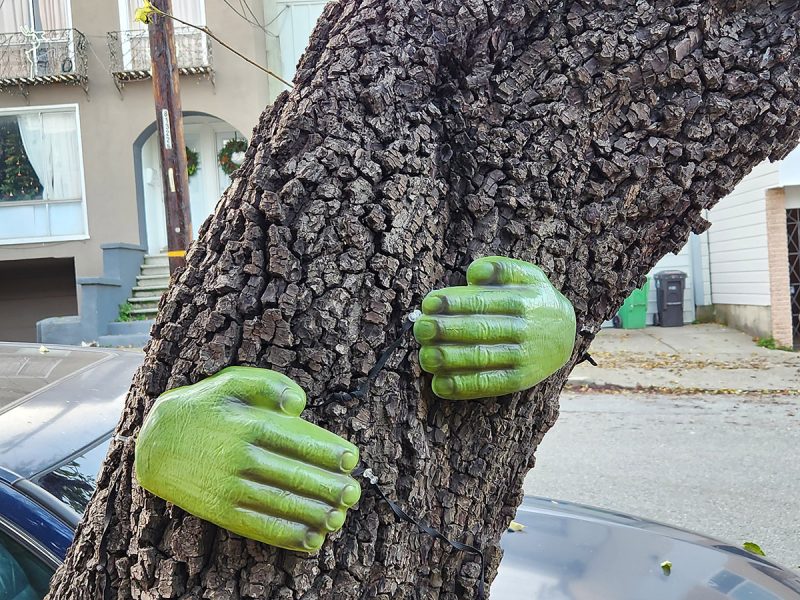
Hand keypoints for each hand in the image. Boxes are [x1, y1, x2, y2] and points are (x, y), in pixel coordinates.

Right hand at [134, 367, 359, 552]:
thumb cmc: (203, 406)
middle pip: (293, 476)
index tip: (351, 460)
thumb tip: (300, 404)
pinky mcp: (219, 509)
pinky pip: (258, 525)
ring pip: (280, 504)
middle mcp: (240, 458)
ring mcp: (229, 486)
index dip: (327, 453)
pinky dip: (286, 535)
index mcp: (247, 425)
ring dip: (314, 514)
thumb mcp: (232, 381)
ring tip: (340, 518)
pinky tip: (310, 539)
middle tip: (353, 493)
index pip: (297, 442)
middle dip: (328, 487)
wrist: (153, 440)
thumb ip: (269, 384)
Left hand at [414, 256, 575, 399]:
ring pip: (482, 359)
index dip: (455, 303)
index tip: (429, 303)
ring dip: (451, 359)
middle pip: (481, 330)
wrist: (566, 334)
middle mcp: (525, 330)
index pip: (484, 302)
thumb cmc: (533, 300)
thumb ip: (501, 268)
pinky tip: (439, 384)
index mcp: (524, 301)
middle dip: (448, 330)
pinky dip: (463, 386)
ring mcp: (523, 358)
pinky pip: (489, 384)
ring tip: (426, 356)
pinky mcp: (519, 380)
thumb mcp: (527, 276)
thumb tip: (474, 274)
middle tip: (421, 329)